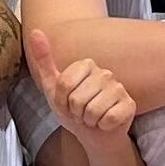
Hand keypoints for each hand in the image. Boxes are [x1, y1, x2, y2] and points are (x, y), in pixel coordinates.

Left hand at [25, 28, 134, 142]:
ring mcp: (119, 88)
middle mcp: (105, 73)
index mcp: (86, 65)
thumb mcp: (53, 87)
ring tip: (92, 118)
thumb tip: (35, 31)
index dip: (61, 101)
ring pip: (93, 110)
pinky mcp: (129, 105)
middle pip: (77, 98)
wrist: (94, 135)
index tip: (66, 104)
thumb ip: (44, 59)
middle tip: (81, 113)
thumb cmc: (73, 110)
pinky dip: (103, 126)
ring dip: (88, 121)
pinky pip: (109, 118)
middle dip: (75, 113)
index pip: (64, 84)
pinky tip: (105, 123)